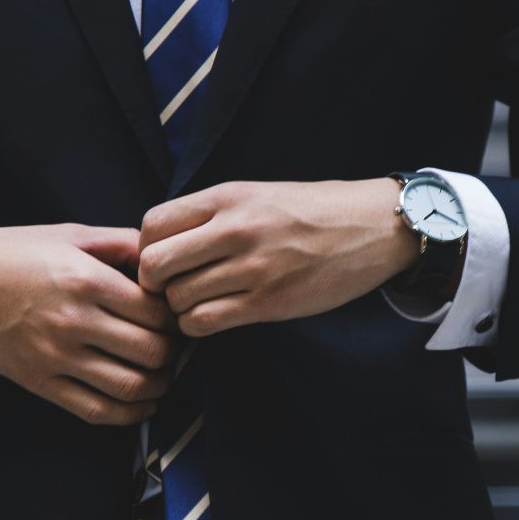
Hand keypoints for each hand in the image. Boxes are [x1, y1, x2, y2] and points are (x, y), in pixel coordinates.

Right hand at [0, 224, 180, 425]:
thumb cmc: (14, 253)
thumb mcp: (69, 234)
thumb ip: (121, 243)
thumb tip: (164, 255)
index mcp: (85, 279)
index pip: (156, 311)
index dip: (175, 316)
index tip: (174, 314)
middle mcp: (73, 321)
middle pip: (151, 351)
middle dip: (172, 351)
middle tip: (173, 345)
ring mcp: (56, 356)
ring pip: (130, 386)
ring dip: (159, 385)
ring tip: (162, 374)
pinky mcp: (40, 382)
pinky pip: (96, 410)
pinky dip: (130, 414)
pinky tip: (142, 404)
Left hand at [138, 179, 420, 337]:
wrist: (372, 227)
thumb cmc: (311, 211)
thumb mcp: (256, 194)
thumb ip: (210, 214)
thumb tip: (159, 243)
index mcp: (227, 197)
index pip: (152, 225)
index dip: (146, 248)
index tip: (163, 259)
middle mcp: (235, 229)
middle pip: (154, 265)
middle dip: (154, 283)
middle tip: (171, 288)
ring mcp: (252, 268)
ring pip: (178, 299)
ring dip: (179, 308)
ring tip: (198, 302)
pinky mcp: (269, 302)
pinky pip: (205, 322)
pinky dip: (198, 325)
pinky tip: (214, 317)